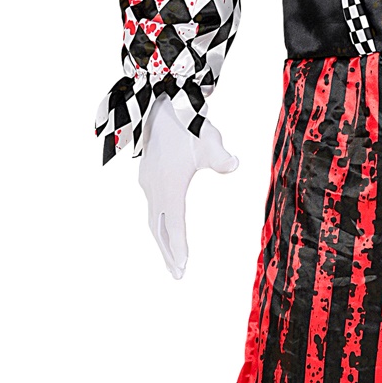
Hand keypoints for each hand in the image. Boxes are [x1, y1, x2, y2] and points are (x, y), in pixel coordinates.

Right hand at [137, 96, 237, 278]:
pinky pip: (153, 209)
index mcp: (170, 186)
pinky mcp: (148, 178)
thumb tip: (234, 165)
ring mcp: (149, 184)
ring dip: (163, 242)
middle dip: (169, 254)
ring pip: (153, 221)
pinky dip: (159, 226)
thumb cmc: (188, 125)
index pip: (174, 224)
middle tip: (178, 275)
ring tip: (174, 261)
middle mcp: (155, 189)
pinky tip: (167, 233)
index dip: (179, 246)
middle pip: (159, 230)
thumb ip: (220, 157)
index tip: (183, 266)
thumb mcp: (208, 139)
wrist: (162, 107)